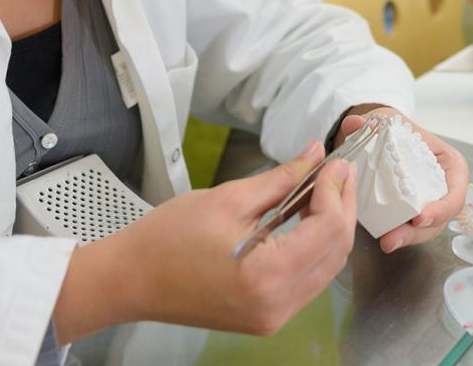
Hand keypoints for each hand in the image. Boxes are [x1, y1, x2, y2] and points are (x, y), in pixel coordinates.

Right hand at [53, 140, 356, 341]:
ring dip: (332, 228)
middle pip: (335, 252)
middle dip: (342, 208)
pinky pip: (308, 281)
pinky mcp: (267, 318)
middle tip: (338, 172)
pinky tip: (308, 219)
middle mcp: (277, 306)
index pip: (328, 230)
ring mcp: (273, 317)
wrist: (131, 279)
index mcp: (267, 276)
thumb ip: (281, 179)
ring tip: (325, 190)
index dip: (337, 192)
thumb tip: (315, 155)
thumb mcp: (229, 198)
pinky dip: (315, 248)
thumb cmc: (168, 238)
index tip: (336, 163)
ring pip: (327, 268)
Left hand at [337, 107, 467, 253]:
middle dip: (418, 232)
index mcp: (450, 163)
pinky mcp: (415, 211)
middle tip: (393, 238)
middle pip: (441, 217)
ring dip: (408, 238)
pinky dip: (401, 235)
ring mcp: (431, 201)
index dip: (443, 208)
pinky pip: (413, 227)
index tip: (420, 217)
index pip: (455, 191)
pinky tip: (385, 239)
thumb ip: (369, 122)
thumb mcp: (386, 121)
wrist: (382, 136)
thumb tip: (353, 124)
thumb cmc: (395, 129)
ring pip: (427, 228)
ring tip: (386, 242)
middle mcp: (445, 186)